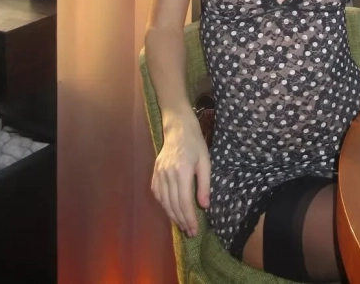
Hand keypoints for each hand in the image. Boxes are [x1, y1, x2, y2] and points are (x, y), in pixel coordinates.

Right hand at [151, 114, 210, 237]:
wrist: (178, 128)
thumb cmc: (195, 143)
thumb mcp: (205, 162)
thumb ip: (204, 184)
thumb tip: (204, 206)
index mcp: (182, 171)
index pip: (184, 202)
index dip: (189, 218)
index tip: (194, 230)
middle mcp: (168, 174)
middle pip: (173, 205)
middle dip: (182, 221)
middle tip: (190, 232)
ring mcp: (159, 173)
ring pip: (164, 202)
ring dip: (172, 216)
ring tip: (182, 225)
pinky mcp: (154, 173)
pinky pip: (157, 194)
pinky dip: (163, 205)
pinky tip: (170, 210)